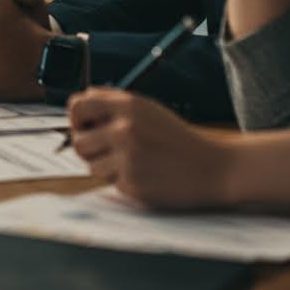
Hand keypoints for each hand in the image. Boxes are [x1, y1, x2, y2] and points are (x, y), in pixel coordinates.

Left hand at [67, 88, 231, 209]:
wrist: (213, 166)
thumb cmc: (176, 138)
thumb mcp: (146, 109)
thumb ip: (113, 105)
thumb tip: (78, 110)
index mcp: (127, 105)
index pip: (77, 105)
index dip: (76, 119)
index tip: (85, 127)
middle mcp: (125, 128)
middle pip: (78, 142)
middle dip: (88, 149)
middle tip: (106, 152)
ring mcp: (128, 157)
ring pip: (92, 166)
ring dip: (107, 168)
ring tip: (132, 163)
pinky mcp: (134, 183)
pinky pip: (112, 184)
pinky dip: (124, 182)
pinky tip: (146, 175)